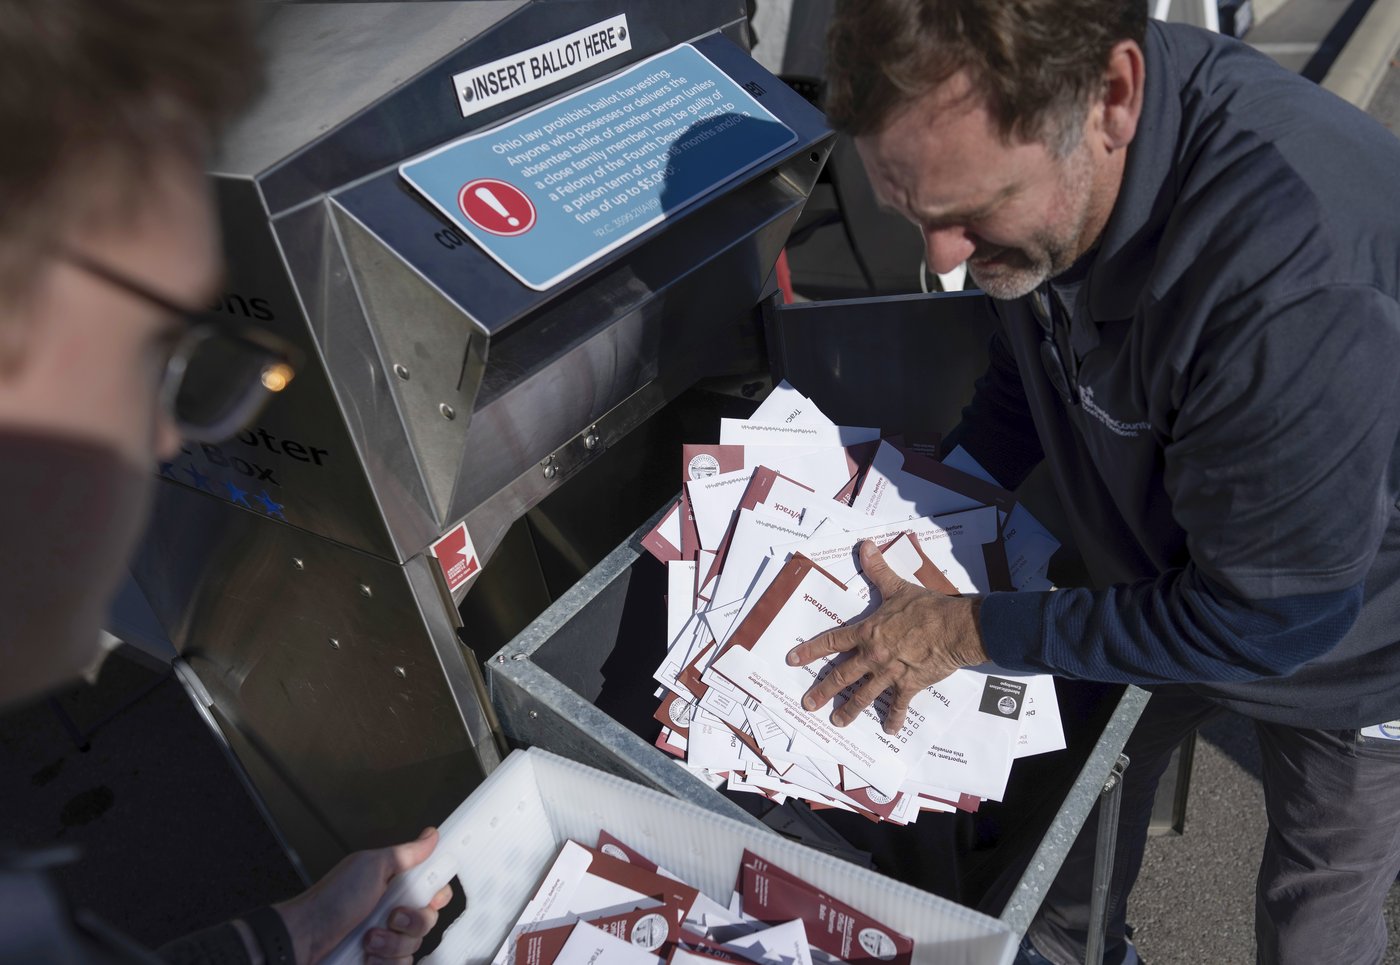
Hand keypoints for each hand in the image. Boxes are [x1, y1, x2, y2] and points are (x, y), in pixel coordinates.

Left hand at [272, 827, 453, 963]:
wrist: (304, 939)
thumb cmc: (332, 901)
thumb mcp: (370, 867)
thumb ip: (406, 854)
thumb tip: (431, 835)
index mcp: (395, 885)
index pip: (433, 889)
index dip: (437, 895)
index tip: (430, 897)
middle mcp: (393, 912)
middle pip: (428, 919)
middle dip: (411, 921)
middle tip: (391, 916)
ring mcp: (386, 939)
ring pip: (415, 946)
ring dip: (392, 944)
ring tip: (368, 939)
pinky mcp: (379, 961)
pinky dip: (385, 963)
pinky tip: (367, 956)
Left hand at [786, 540, 987, 734]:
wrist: (953, 628)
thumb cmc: (925, 608)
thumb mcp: (897, 587)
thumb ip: (878, 570)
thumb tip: (865, 546)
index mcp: (867, 632)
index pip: (831, 641)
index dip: (810, 651)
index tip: (793, 661)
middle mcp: (873, 655)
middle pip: (841, 676)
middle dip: (822, 691)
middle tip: (808, 704)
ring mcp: (889, 673)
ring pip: (864, 695)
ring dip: (849, 710)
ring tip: (837, 722)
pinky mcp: (909, 685)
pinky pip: (899, 705)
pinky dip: (894, 718)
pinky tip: (889, 730)